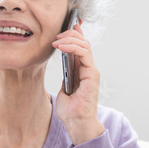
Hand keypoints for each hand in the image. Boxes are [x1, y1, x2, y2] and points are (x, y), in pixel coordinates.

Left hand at [52, 21, 103, 144]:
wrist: (76, 122)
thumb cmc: (70, 109)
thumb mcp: (64, 87)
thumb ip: (67, 74)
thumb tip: (63, 61)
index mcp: (82, 70)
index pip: (81, 47)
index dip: (75, 34)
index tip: (67, 25)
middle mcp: (89, 68)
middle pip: (83, 43)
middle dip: (71, 34)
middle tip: (57, 34)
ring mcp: (91, 71)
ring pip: (85, 46)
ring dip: (70, 39)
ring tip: (56, 41)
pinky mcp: (92, 75)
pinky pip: (85, 54)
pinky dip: (73, 47)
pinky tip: (62, 47)